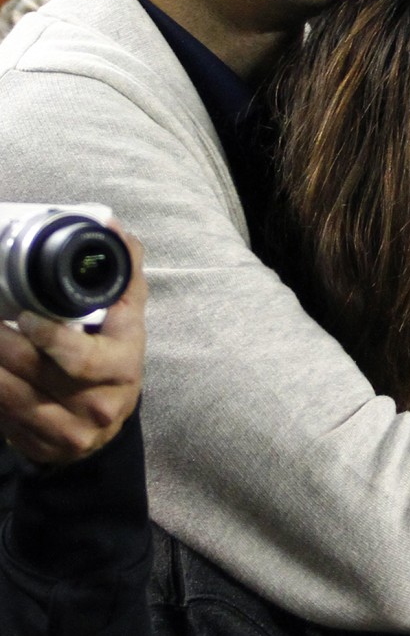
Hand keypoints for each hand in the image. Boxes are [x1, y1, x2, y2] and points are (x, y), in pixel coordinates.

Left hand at [0, 230, 145, 464]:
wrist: (109, 425)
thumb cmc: (115, 360)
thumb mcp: (128, 321)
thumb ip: (125, 277)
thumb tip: (114, 229)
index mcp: (122, 366)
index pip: (82, 357)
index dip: (50, 339)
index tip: (25, 316)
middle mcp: (99, 403)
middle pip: (40, 374)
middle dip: (4, 347)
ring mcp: (71, 431)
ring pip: (15, 399)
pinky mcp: (44, 447)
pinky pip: (6, 420)